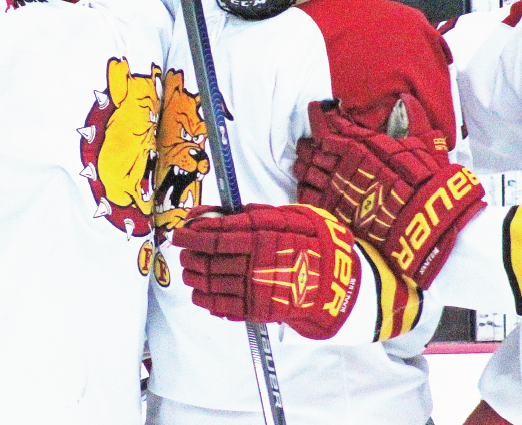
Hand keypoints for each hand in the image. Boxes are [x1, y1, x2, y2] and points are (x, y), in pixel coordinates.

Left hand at [172, 203, 361, 339]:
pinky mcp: (259, 310)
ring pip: (212, 284)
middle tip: (182, 250)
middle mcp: (255, 265)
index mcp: (263, 239)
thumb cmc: (317, 243)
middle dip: (190, 255)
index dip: (193, 234)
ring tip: (188, 270)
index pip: (217, 236)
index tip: (180, 232)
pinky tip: (199, 294)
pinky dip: (207, 301)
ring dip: (194, 277)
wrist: (341, 282)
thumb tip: (226, 211)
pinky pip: (225, 307)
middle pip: (210, 261)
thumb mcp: (294, 216)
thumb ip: (259, 214)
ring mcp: (256, 290)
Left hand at [294, 94, 485, 289]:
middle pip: (310, 150)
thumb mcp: (421, 143)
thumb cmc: (424, 180)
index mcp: (358, 144)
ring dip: (301, 167)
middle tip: (305, 146)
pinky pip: (306, 195)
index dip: (318, 119)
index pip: (326, 126)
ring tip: (302, 166)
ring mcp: (334, 186)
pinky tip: (305, 188)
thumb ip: (411, 119)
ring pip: (304, 171)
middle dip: (306, 147)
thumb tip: (407, 98)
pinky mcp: (332, 209)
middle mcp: (340, 162)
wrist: (423, 220)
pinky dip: (302, 189)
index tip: (315, 112)